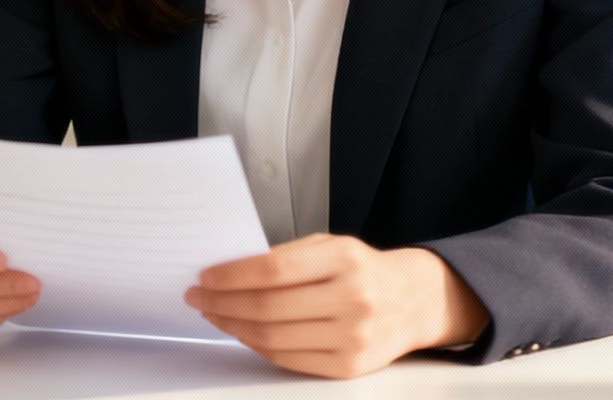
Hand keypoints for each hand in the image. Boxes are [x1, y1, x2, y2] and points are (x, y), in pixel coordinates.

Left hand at [184, 233, 486, 378]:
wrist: (414, 301)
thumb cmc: (363, 269)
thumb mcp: (331, 246)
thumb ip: (286, 256)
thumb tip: (229, 272)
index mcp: (345, 259)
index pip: (272, 270)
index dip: (231, 275)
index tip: (205, 276)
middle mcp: (352, 298)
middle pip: (268, 307)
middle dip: (223, 302)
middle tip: (199, 297)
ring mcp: (352, 337)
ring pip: (273, 336)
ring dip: (234, 326)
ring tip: (215, 314)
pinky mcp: (349, 366)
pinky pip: (288, 359)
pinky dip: (257, 346)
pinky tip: (243, 332)